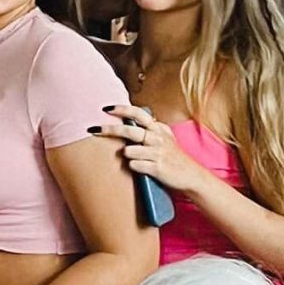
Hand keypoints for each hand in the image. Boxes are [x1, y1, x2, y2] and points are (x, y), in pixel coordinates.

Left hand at [92, 101, 212, 193]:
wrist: (190, 175)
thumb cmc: (173, 157)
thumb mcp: (165, 137)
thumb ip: (150, 128)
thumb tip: (130, 118)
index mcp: (158, 128)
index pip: (138, 113)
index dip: (121, 109)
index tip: (106, 109)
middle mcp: (157, 138)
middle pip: (128, 130)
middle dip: (108, 129)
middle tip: (93, 130)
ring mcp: (157, 153)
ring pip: (128, 150)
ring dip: (127, 155)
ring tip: (136, 159)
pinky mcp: (156, 168)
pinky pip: (134, 166)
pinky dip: (134, 167)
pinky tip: (143, 168)